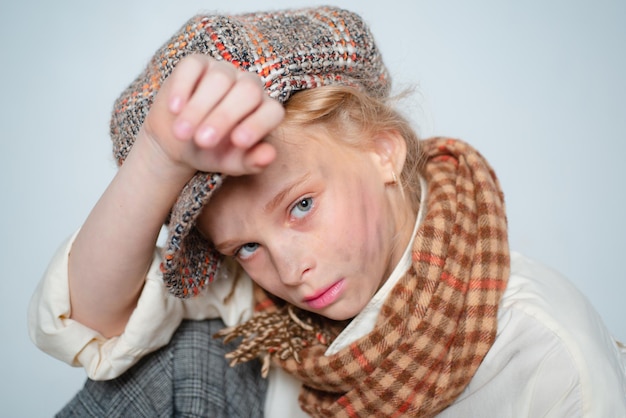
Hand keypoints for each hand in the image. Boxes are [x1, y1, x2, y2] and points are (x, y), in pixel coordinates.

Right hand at [141, 55, 283, 176]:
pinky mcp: (197, 63)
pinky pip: (192, 66)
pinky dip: (183, 87)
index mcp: (265, 110)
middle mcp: (249, 86)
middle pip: (247, 92)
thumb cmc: (212, 152)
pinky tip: (175, 109)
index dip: (257, 124)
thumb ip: (253, 161)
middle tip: (203, 141)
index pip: (271, 111)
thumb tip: (269, 156)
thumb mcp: (232, 163)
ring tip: (182, 133)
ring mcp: (224, 71)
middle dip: (224, 117)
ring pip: (220, 79)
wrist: (177, 142)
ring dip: (199, 108)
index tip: (238, 142)